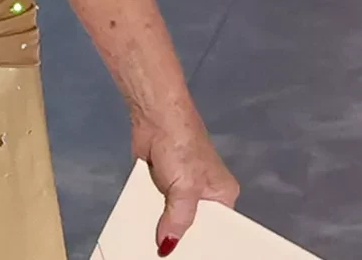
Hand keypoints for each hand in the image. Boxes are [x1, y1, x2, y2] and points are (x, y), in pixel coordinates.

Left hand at [133, 110, 237, 255]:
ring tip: (150, 249)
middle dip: (179, 236)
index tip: (191, 259)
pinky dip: (147, 214)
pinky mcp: (159, 183)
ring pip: (170, 216)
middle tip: (166, 256)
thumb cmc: (181, 146)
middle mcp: (204, 195)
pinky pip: (154, 205)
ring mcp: (180, 189)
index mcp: (222, 197)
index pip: (218, 229)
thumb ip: (178, 219)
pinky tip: (139, 230)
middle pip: (192, 224)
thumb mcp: (185, 189)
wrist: (154, 116)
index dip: (204, 245)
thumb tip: (167, 245)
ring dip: (159, 226)